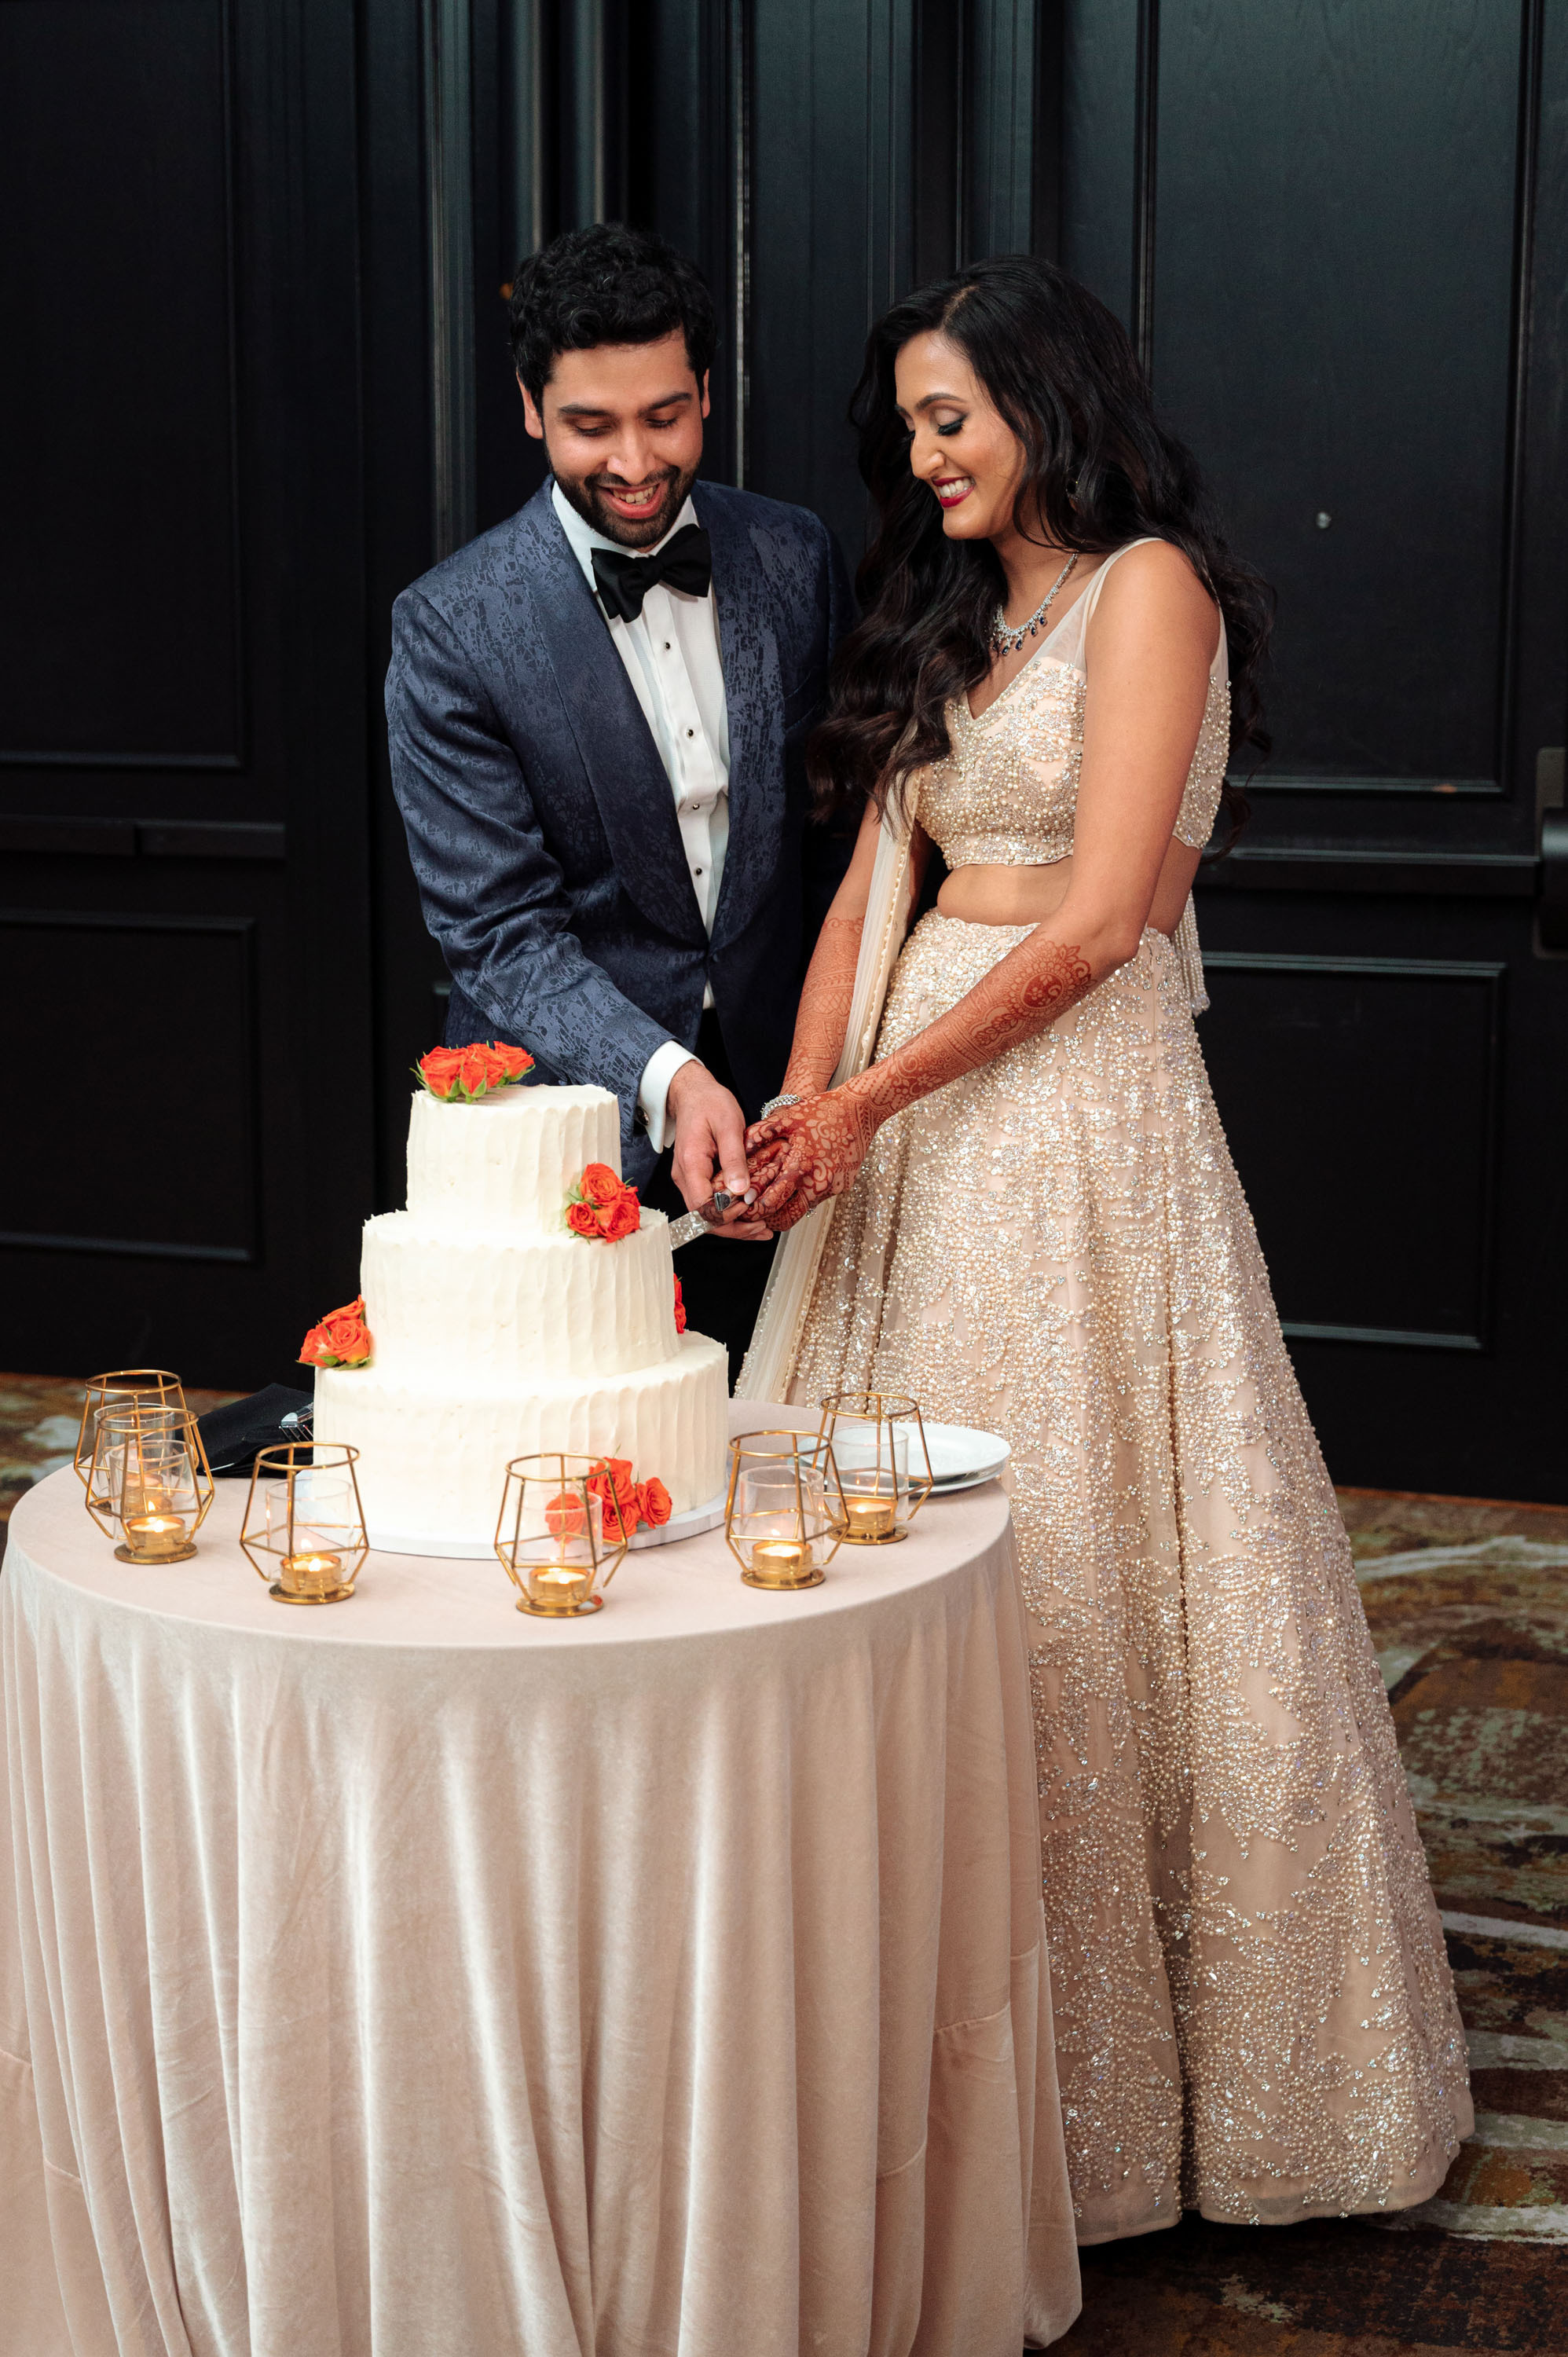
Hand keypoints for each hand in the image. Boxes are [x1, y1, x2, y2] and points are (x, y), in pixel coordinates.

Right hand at [665, 1061, 771, 1240]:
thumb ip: (734, 1159)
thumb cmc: (710, 1103)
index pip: (702, 1206)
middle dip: (734, 1228)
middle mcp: (685, 1177)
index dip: (726, 1215)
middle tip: (763, 1230)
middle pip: (704, 1218)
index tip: (749, 1207)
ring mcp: (688, 1179)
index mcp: (691, 1163)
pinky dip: (730, 1212)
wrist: (693, 1093)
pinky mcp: (696, 1179)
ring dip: (734, 1224)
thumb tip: (740, 1191)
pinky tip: (750, 1212)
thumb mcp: (729, 1125)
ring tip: (761, 1228)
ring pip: (707, 1214)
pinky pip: (710, 1203)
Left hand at [747, 1083, 879, 1230]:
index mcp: (801, 1165)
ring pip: (805, 1208)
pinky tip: (802, 1181)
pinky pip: (821, 1196)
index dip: (756, 1210)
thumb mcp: (788, 1117)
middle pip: (789, 1217)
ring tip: (776, 1199)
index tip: (745, 1208)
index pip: (773, 1202)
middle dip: (771, 1220)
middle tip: (759, 1216)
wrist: (861, 1109)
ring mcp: (833, 1186)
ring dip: (789, 1207)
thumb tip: (740, 1148)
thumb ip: (762, 1133)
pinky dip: (808, 1194)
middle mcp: (818, 1181)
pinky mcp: (844, 1185)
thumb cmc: (824, 1110)